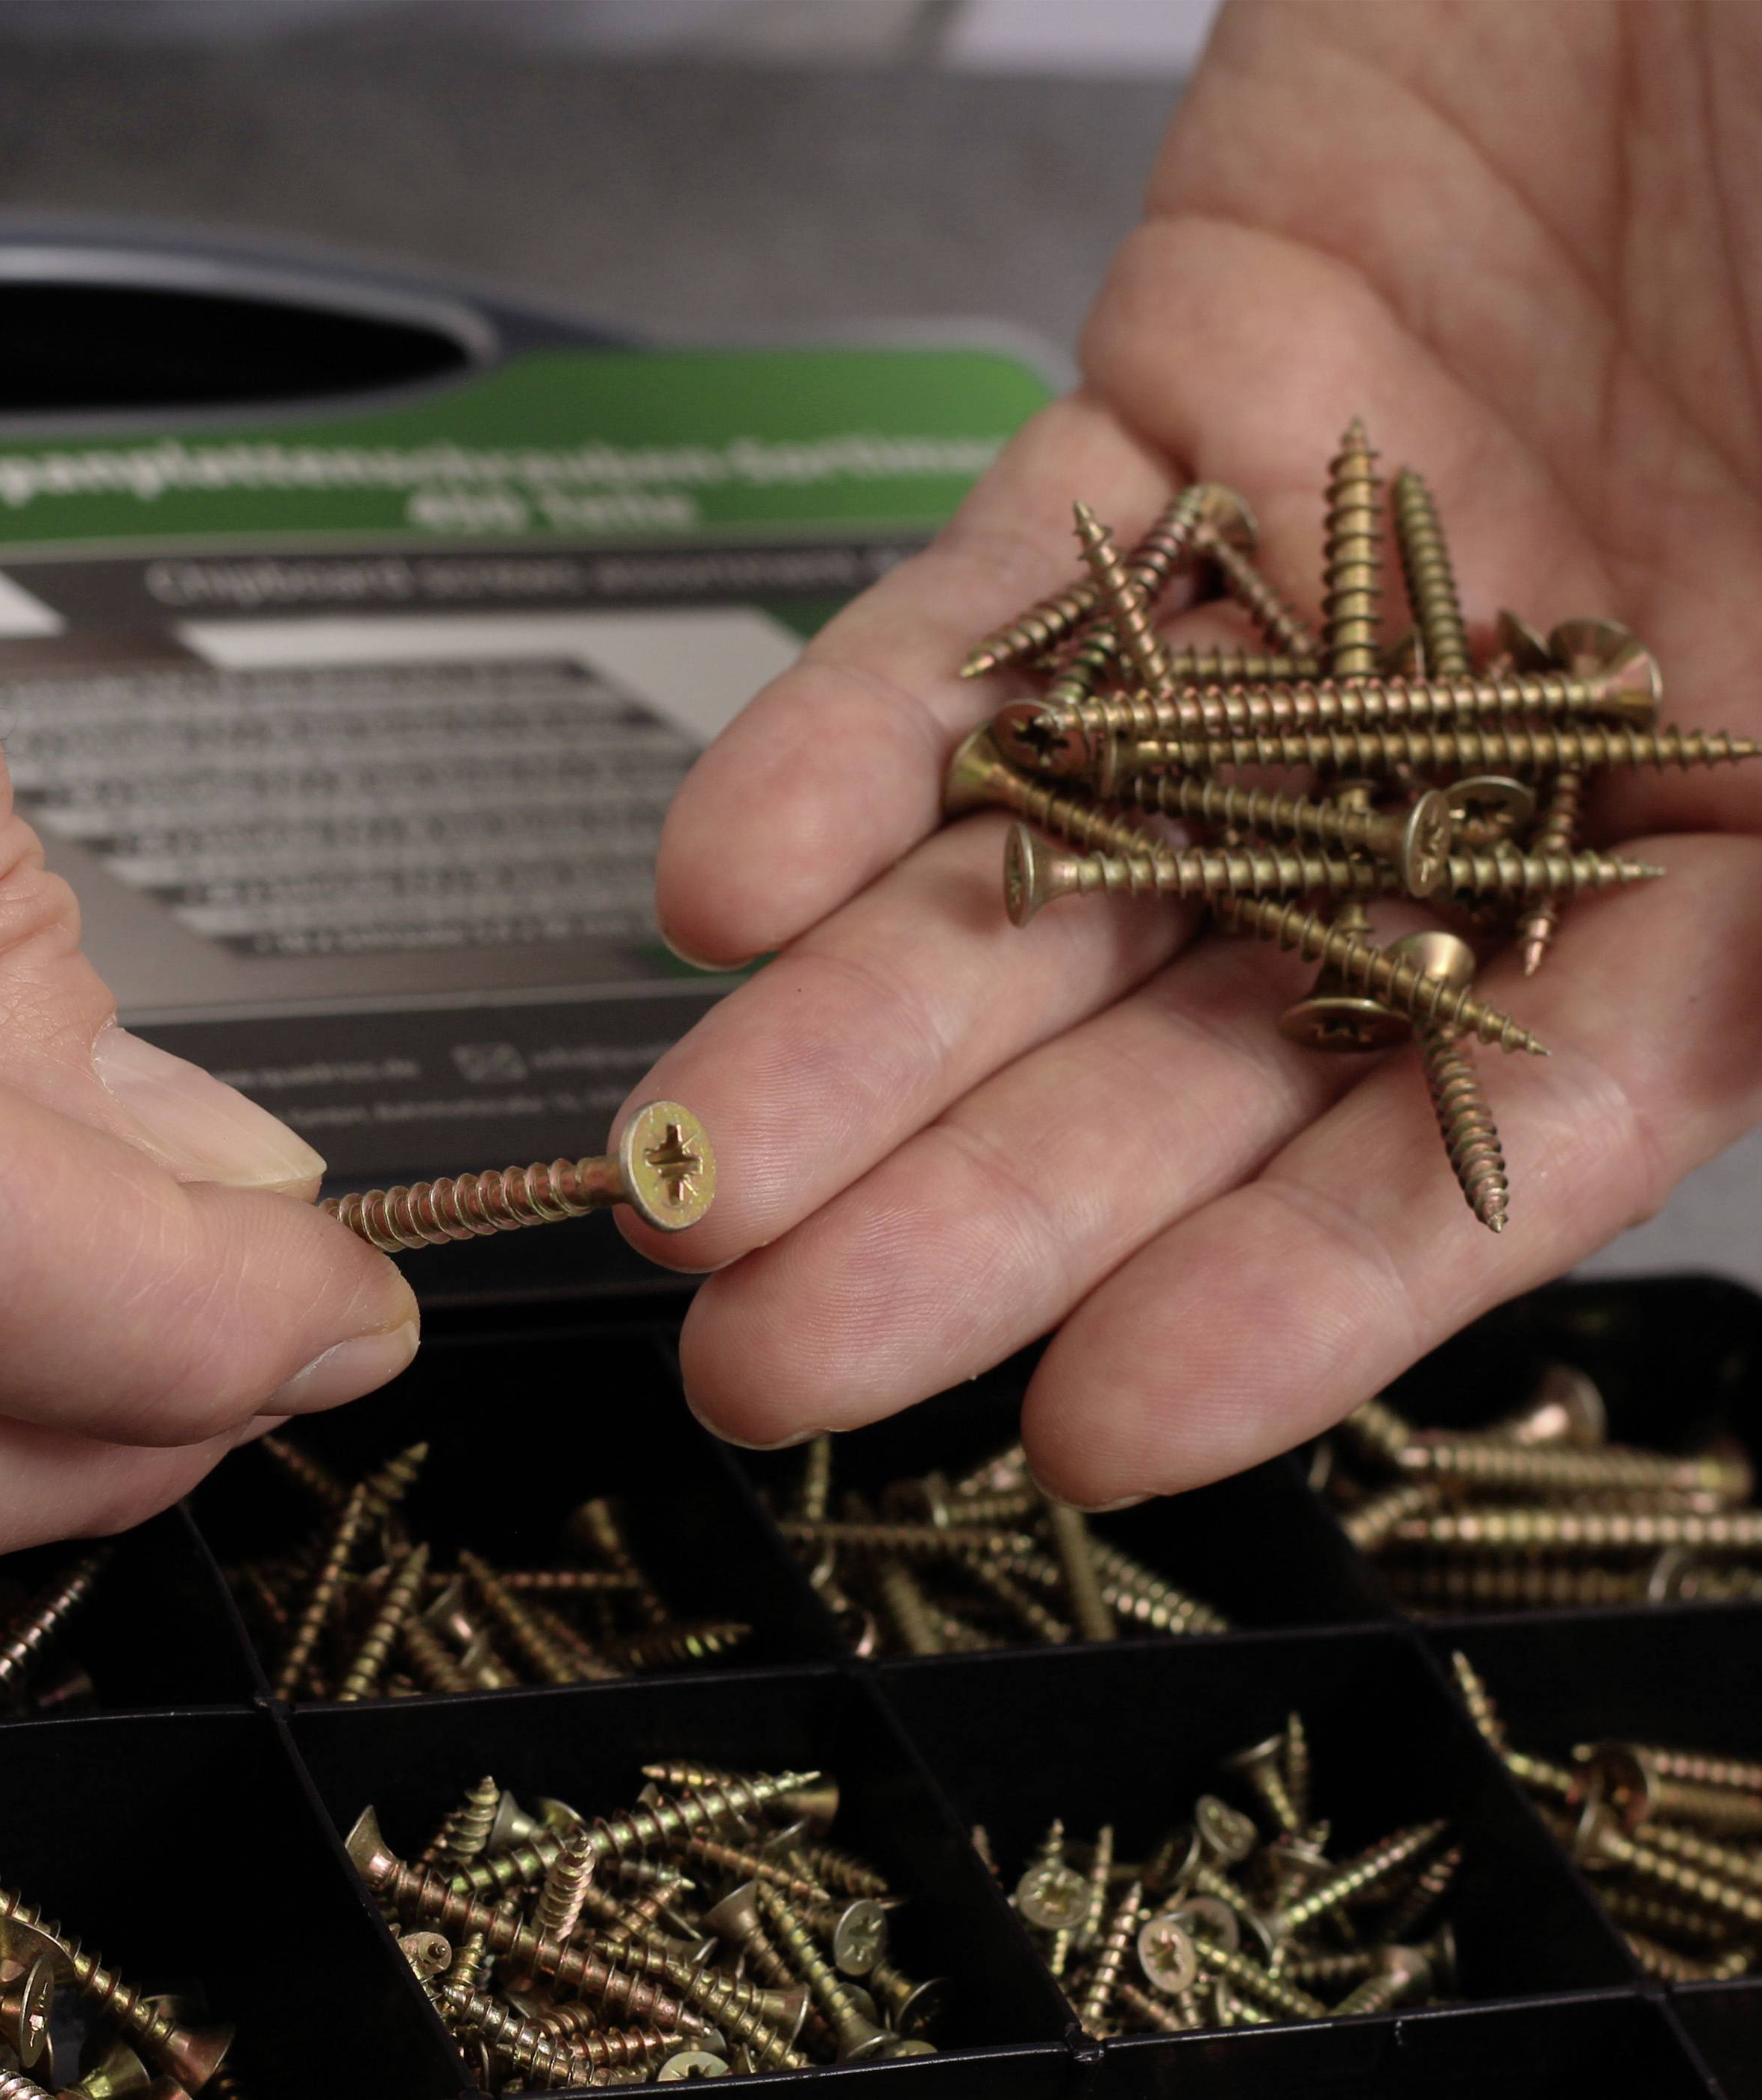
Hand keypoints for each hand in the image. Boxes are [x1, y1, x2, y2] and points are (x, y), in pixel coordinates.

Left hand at [630, 0, 1761, 1499]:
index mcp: (1743, 829)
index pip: (1492, 1136)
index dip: (1290, 1303)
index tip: (1089, 1437)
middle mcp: (1512, 746)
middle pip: (1208, 1041)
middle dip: (983, 1214)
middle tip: (775, 1367)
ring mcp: (1327, 593)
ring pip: (1058, 861)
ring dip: (859, 1029)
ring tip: (687, 1184)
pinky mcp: (1181, 418)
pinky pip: (990, 615)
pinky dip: (853, 748)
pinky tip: (726, 884)